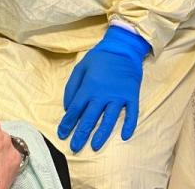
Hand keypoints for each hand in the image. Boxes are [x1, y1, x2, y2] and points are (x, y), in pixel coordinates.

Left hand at [58, 25, 150, 152]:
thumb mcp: (80, 67)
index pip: (75, 110)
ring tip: (95, 146)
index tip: (62, 134)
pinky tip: (124, 136)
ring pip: (109, 120)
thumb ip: (71, 87)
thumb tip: (66, 107)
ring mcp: (119, 96)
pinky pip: (132, 114)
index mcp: (88, 87)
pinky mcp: (132, 96)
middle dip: (81, 134)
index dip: (67, 123)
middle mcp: (103, 94)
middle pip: (90, 118)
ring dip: (102, 134)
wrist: (123, 48)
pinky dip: (129, 125)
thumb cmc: (99, 58)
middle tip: (75, 147)